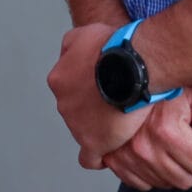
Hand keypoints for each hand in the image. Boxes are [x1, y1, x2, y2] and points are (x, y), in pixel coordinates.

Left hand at [46, 22, 147, 166]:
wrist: (132, 66)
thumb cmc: (113, 47)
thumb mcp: (85, 33)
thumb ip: (72, 45)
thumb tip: (70, 55)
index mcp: (59, 80)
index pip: (69, 90)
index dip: (87, 90)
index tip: (102, 90)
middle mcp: (63, 103)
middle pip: (78, 110)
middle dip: (95, 108)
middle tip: (119, 103)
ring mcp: (76, 125)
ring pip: (86, 130)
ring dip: (102, 127)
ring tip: (125, 120)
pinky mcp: (93, 143)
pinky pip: (89, 158)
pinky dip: (99, 156)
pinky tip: (111, 152)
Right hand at [101, 86, 191, 190]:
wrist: (123, 73)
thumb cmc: (161, 83)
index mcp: (167, 131)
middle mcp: (145, 146)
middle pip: (184, 180)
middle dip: (187, 162)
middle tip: (179, 140)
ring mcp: (126, 155)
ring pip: (162, 184)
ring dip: (167, 169)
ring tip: (162, 143)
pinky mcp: (113, 159)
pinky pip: (137, 184)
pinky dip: (145, 173)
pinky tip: (147, 153)